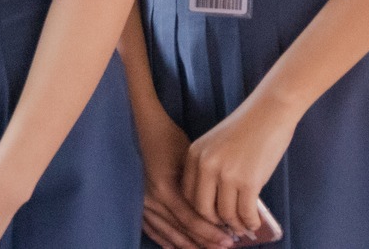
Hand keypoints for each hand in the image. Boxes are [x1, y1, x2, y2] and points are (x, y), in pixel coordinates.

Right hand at [135, 108, 230, 248]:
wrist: (145, 131)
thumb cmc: (170, 140)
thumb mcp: (188, 157)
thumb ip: (200, 183)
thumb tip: (222, 205)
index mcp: (165, 188)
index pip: (190, 218)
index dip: (209, 232)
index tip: (228, 240)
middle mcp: (152, 200)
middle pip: (180, 230)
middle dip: (203, 242)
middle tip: (224, 248)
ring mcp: (144, 205)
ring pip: (168, 234)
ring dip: (188, 245)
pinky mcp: (140, 205)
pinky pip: (153, 230)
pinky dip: (167, 241)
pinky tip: (178, 248)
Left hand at [181, 92, 298, 239]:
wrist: (273, 108)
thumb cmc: (250, 123)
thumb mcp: (218, 143)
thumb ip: (211, 167)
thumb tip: (216, 202)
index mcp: (195, 154)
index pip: (188, 194)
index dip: (200, 211)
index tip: (212, 217)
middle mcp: (206, 166)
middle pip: (203, 209)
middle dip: (215, 222)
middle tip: (226, 227)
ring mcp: (227, 174)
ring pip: (226, 214)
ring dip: (236, 225)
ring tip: (243, 227)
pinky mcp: (249, 182)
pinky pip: (246, 212)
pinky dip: (250, 222)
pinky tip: (254, 223)